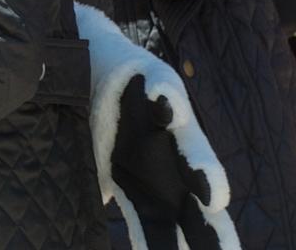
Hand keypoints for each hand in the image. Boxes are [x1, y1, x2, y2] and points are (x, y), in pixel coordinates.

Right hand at [106, 77, 226, 249]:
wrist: (94, 63)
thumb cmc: (100, 126)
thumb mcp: (103, 180)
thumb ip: (108, 211)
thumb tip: (81, 239)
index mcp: (150, 190)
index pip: (168, 236)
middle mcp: (167, 161)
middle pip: (194, 206)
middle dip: (210, 234)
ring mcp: (163, 122)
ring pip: (189, 148)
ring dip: (201, 171)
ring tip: (214, 197)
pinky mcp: (154, 80)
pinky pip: (162, 90)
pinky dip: (165, 100)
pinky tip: (168, 111)